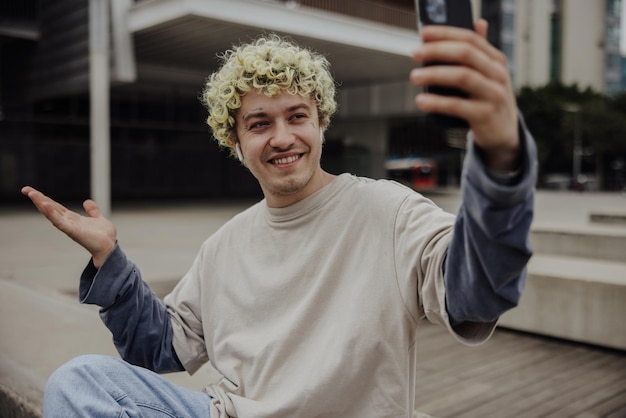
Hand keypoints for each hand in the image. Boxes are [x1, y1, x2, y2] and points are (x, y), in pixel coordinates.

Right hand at [21, 186, 116, 267]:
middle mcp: (68, 222)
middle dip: (38, 199)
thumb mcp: (98, 218)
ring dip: (42, 205)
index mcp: (72, 218)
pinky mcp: (74, 232)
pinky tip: (46, 206)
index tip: (31, 190)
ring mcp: (69, 227)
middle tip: (26, 189)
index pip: (55, 206)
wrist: (109, 247)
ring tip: (32, 194)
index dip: (44, 198)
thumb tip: (87, 202)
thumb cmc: (103, 236)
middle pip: (50, 208)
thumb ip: (92, 210)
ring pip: (52, 214)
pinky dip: (53, 215)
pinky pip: (61, 223)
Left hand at [410, 19, 519, 171]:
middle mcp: (497, 74)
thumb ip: (479, 52)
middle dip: (437, 50)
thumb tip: (477, 23)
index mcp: (496, 60)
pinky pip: (457, 106)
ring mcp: (493, 94)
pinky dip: (436, 102)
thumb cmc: (489, 100)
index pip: (471, 39)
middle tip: (414, 52)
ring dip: (434, 74)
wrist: (504, 134)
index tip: (424, 33)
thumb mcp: (488, 75)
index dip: (446, 33)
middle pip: (465, 54)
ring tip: (414, 75)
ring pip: (462, 77)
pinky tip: (421, 100)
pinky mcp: (485, 115)